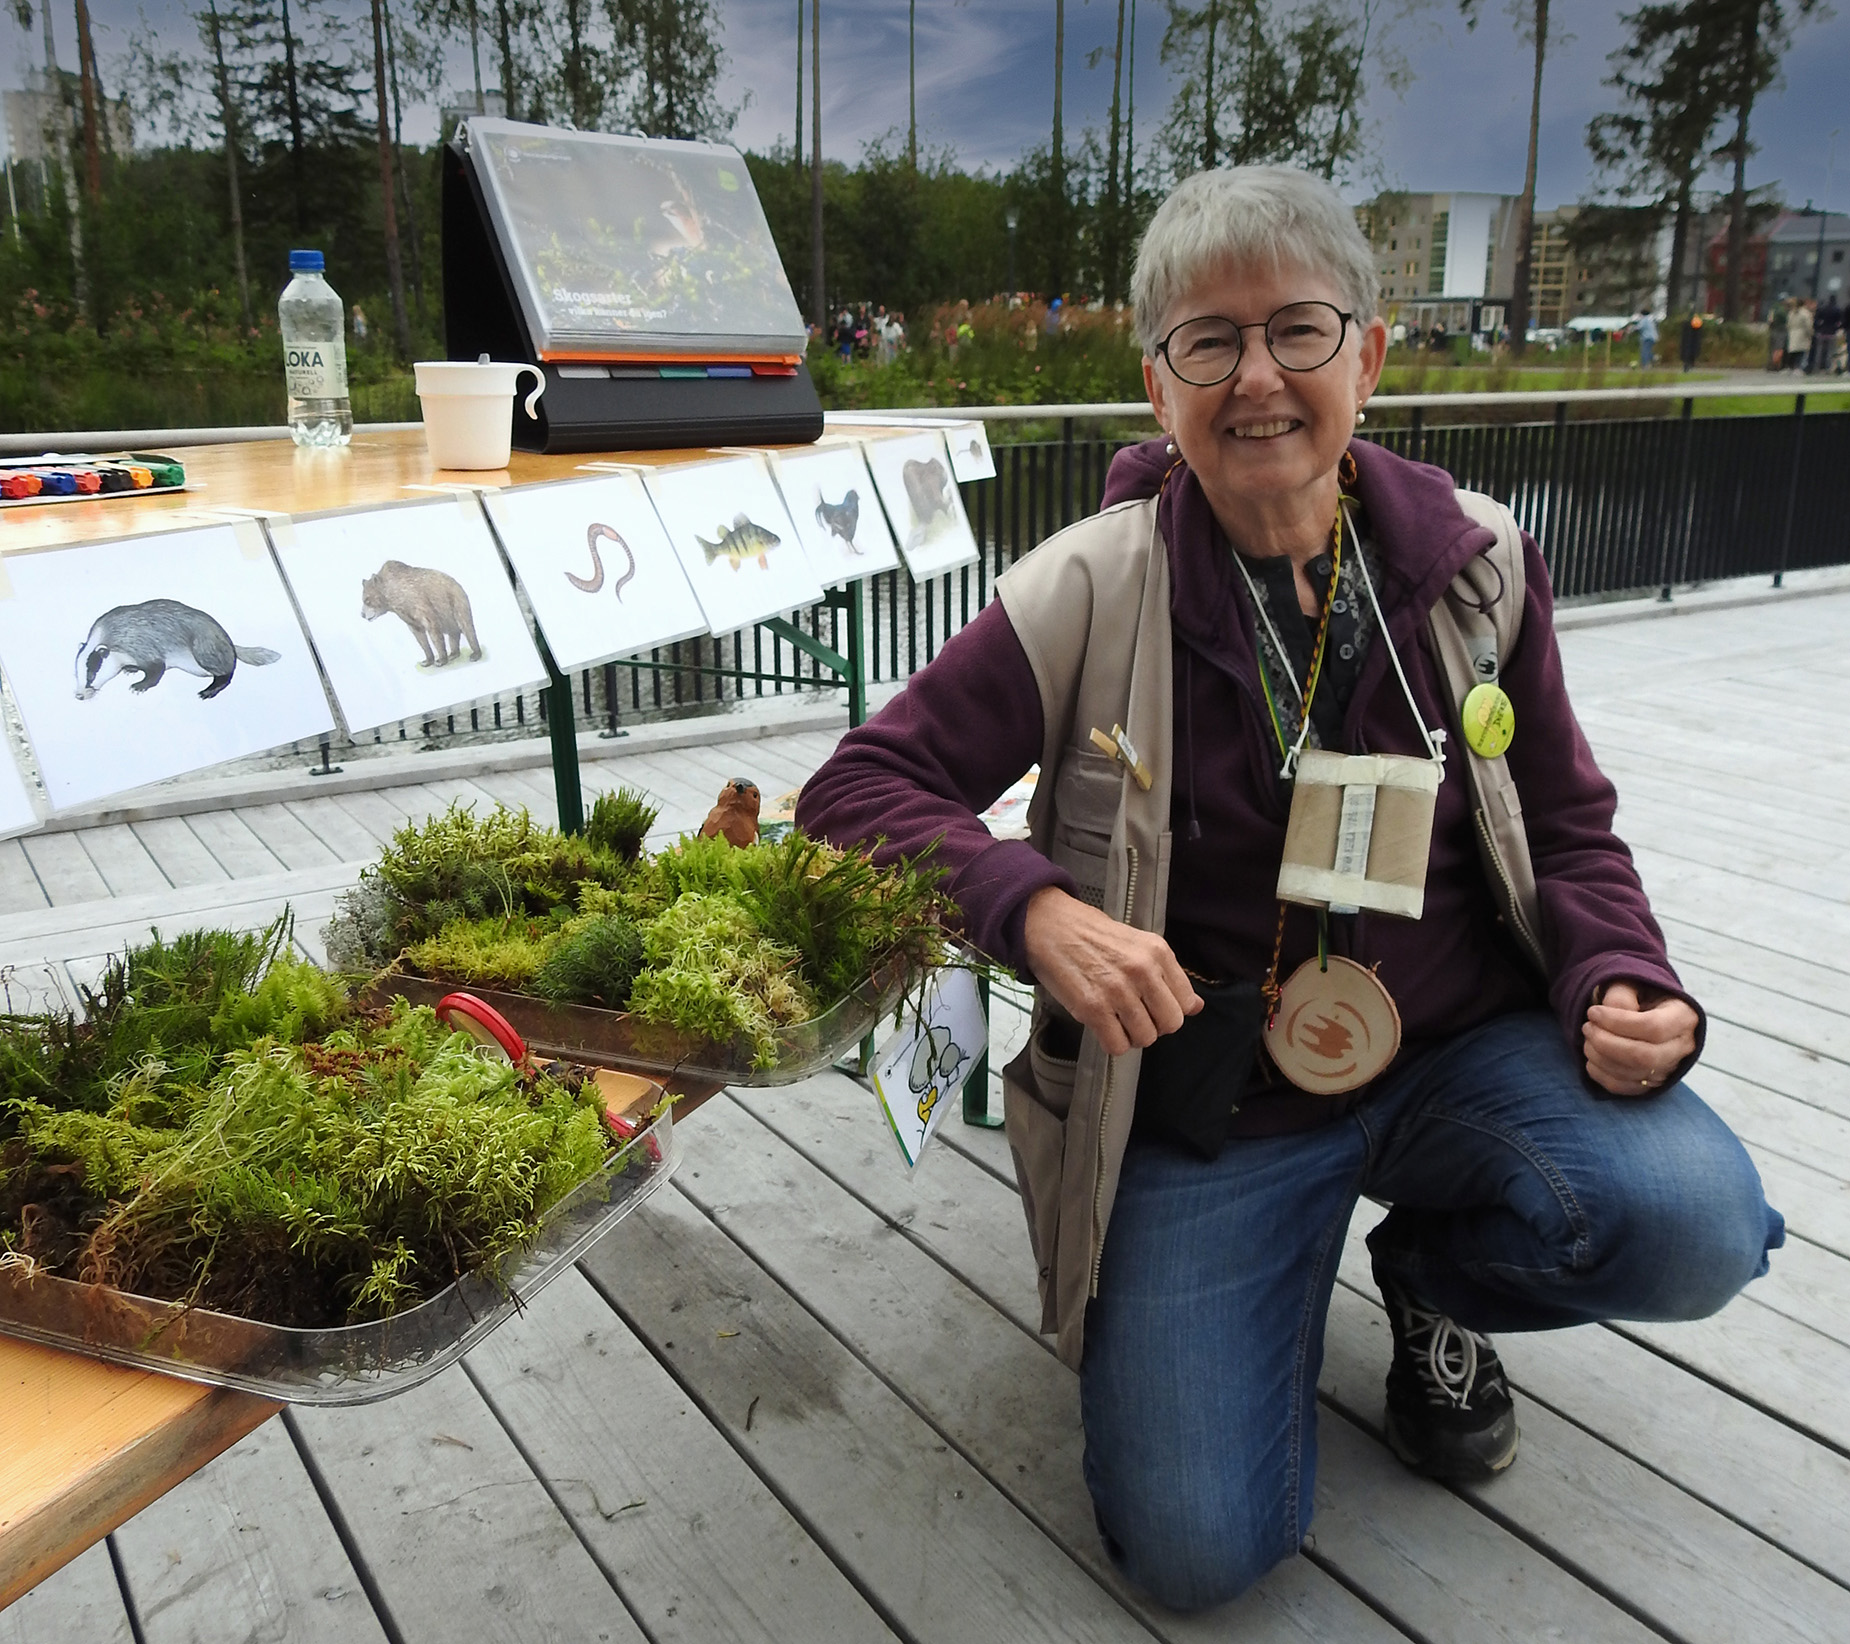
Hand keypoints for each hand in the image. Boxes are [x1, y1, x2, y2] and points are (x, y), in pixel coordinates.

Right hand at [1021, 885, 1201, 1056]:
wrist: (1049, 925)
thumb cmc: (1091, 934)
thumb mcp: (1138, 945)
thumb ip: (1168, 975)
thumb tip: (1196, 1007)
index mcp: (1158, 952)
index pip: (1186, 1002)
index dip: (1170, 1009)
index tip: (1154, 1006)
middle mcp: (1142, 971)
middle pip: (1170, 1023)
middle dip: (1155, 1026)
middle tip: (1135, 1016)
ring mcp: (1117, 991)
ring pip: (1145, 1038)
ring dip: (1132, 1035)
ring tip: (1116, 1019)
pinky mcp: (1092, 1008)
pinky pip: (1117, 1045)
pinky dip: (1112, 1042)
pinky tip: (1103, 1026)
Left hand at [1583, 980, 1699, 1096]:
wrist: (1642, 1011)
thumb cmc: (1635, 995)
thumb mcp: (1630, 984)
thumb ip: (1621, 995)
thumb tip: (1614, 1015)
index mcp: (1684, 1017)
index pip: (1654, 1027)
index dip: (1618, 1022)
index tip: (1593, 1012)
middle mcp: (1683, 1047)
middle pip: (1645, 1056)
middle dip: (1607, 1043)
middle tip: (1587, 1027)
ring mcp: (1669, 1068)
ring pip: (1634, 1073)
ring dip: (1600, 1057)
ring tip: (1587, 1039)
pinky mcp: (1652, 1084)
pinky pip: (1624, 1088)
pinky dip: (1601, 1074)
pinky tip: (1591, 1058)